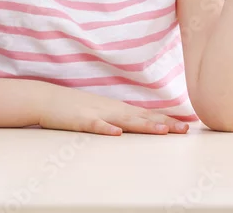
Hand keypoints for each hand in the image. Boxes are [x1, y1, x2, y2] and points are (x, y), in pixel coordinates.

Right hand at [38, 83, 189, 134]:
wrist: (46, 98)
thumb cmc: (74, 107)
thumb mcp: (100, 111)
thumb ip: (118, 117)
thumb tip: (137, 124)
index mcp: (117, 109)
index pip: (147, 114)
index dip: (167, 119)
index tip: (186, 124)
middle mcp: (111, 110)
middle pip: (142, 117)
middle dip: (164, 123)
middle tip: (185, 129)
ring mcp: (96, 113)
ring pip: (123, 120)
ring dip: (143, 125)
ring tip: (161, 130)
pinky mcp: (80, 119)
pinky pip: (95, 125)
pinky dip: (106, 129)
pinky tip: (116, 133)